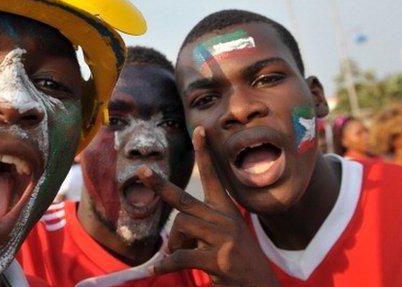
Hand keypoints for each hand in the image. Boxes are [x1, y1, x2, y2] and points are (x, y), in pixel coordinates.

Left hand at [137, 126, 278, 286]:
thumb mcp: (222, 237)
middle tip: (142, 171)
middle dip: (160, 185)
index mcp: (225, 210)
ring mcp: (223, 238)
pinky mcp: (218, 259)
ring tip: (178, 255)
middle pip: (183, 199)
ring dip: (173, 244)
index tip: (198, 130)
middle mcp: (225, 219)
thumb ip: (200, 228)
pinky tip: (157, 268)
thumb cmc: (236, 261)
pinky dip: (166, 263)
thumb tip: (173, 235)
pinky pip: (181, 256)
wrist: (260, 286)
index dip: (204, 153)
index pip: (213, 176)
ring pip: (181, 227)